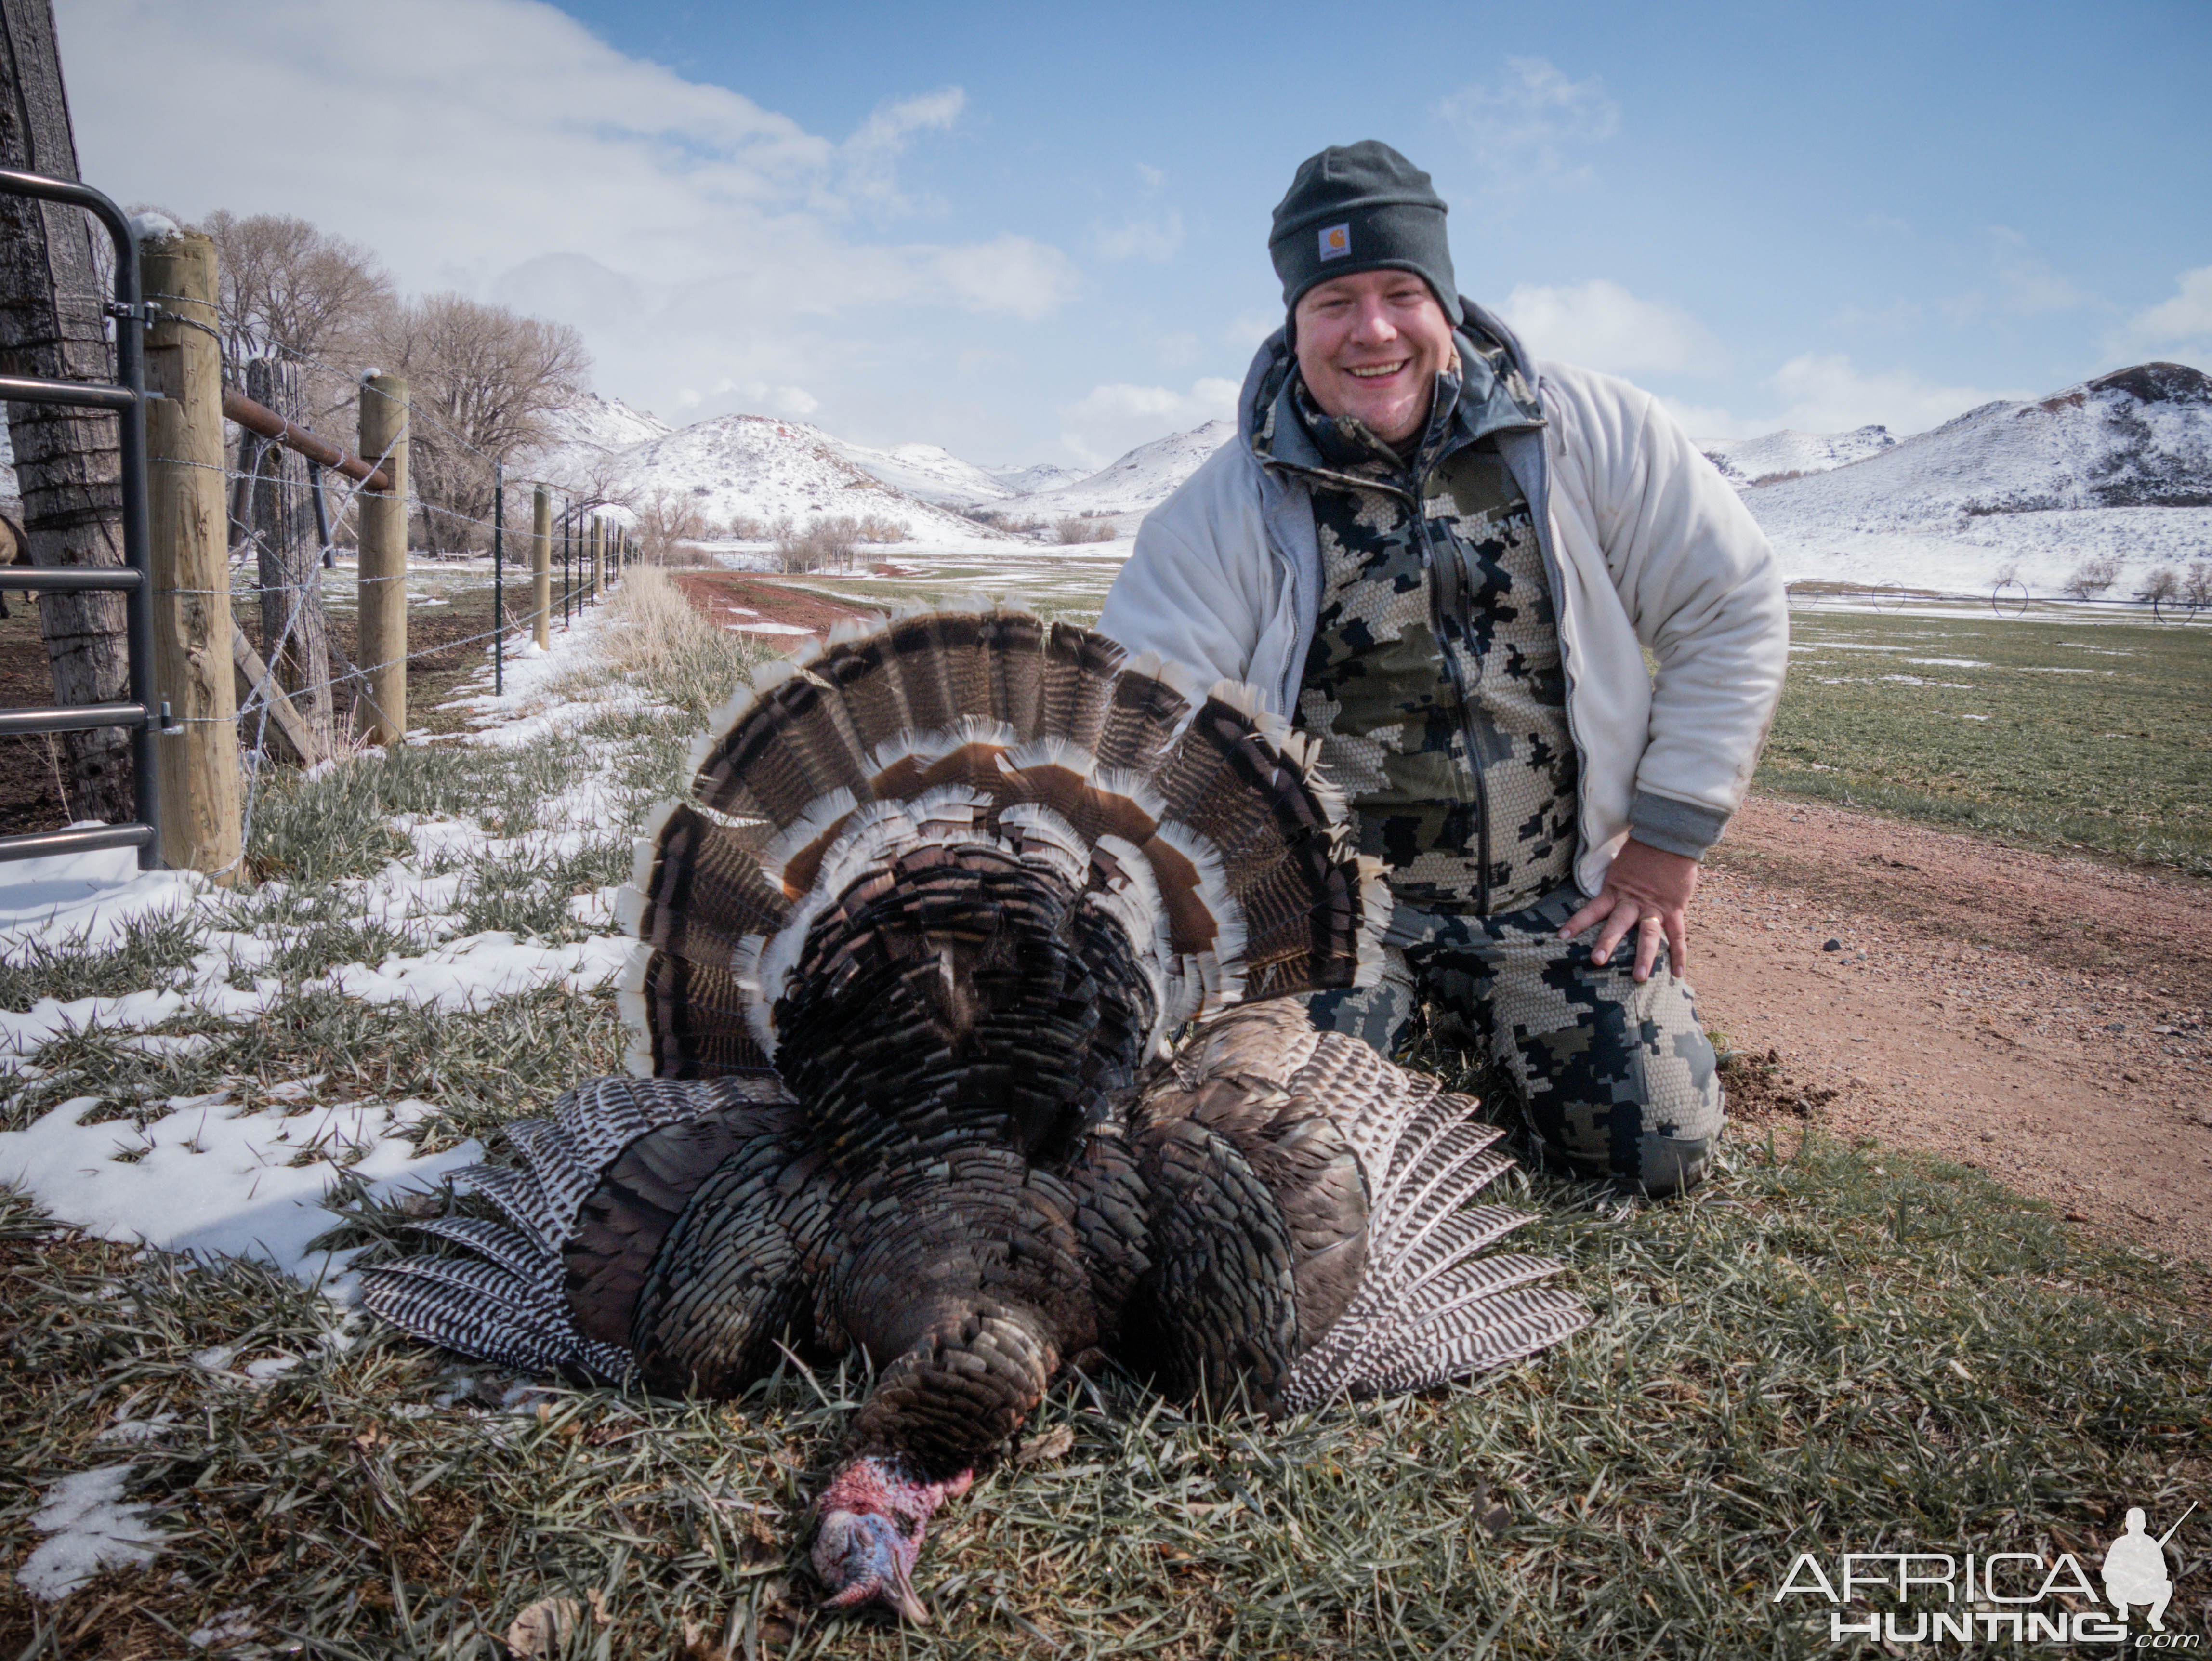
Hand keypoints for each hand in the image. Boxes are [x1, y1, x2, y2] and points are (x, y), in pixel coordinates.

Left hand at [1560, 838, 1699, 982]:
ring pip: (1648, 934)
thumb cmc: (1643, 847)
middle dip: (1607, 942)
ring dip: (1644, 956)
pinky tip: (1678, 974)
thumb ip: (1612, 879)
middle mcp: (1633, 901)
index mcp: (1616, 890)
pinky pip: (1678, 935)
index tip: (1561, 936)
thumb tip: (1600, 883)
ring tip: (1639, 977)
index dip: (1577, 922)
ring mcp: (1655, 907)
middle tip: (1596, 961)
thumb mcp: (1620, 862)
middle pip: (1617, 924)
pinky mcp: (1675, 909)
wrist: (1670, 836)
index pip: (1592, 908)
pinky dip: (1679, 955)